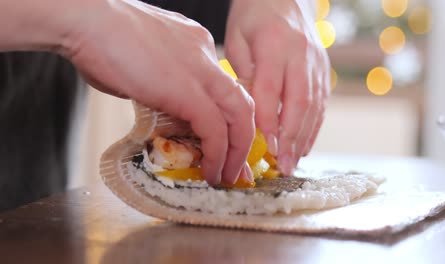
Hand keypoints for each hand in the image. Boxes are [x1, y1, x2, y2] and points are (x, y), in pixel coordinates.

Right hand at [61, 0, 254, 184]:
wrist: (85, 21)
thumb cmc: (101, 39)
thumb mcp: (142, 62)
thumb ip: (157, 81)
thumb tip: (155, 100)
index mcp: (196, 47)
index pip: (224, 88)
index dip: (228, 119)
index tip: (223, 143)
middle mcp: (206, 56)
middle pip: (242, 103)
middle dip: (244, 140)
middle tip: (237, 169)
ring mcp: (201, 71)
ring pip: (238, 117)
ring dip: (236, 152)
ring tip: (227, 176)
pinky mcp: (189, 91)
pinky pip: (215, 129)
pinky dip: (217, 154)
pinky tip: (211, 171)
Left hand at [225, 0, 330, 174]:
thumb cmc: (253, 18)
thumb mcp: (238, 39)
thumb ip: (244, 73)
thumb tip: (249, 112)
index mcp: (275, 43)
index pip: (271, 88)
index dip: (268, 120)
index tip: (264, 146)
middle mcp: (301, 54)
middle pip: (299, 102)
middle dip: (290, 137)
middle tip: (282, 165)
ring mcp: (317, 62)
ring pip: (314, 106)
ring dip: (304, 137)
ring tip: (293, 163)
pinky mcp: (324, 70)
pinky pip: (321, 103)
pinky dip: (313, 127)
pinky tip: (304, 146)